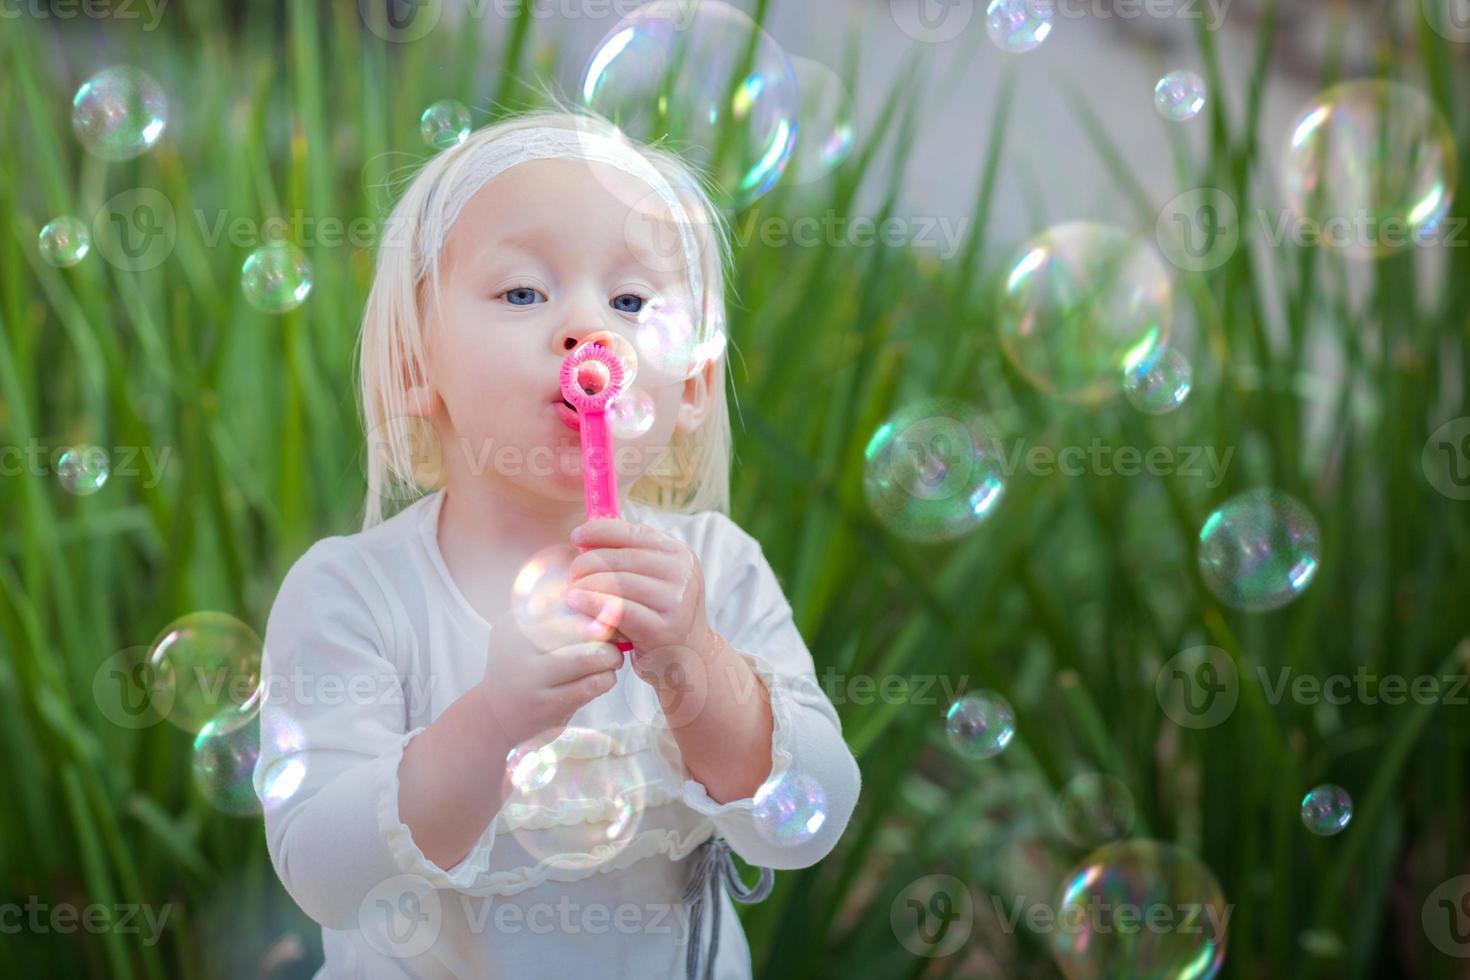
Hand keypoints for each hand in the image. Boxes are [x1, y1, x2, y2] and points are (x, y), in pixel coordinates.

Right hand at [475, 608, 624, 751]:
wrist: (497, 715)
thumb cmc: (525, 667)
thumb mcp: (527, 633)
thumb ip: (558, 613)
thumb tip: (604, 600)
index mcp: (515, 622)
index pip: (567, 603)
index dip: (596, 608)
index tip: (610, 615)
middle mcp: (518, 647)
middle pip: (580, 627)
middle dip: (609, 631)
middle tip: (618, 638)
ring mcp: (531, 678)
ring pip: (589, 656)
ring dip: (611, 656)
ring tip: (612, 659)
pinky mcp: (547, 705)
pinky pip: (591, 685)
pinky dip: (607, 678)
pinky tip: (604, 678)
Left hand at [564, 518, 711, 687]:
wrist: (688, 659)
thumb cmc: (659, 615)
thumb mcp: (654, 580)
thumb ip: (629, 556)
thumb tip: (588, 532)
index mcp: (680, 554)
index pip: (634, 532)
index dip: (600, 531)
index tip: (575, 536)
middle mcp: (682, 574)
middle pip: (621, 558)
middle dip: (587, 563)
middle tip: (570, 574)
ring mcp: (676, 601)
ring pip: (617, 583)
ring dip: (586, 585)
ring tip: (570, 591)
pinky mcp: (663, 628)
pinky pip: (618, 609)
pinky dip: (592, 603)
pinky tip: (576, 603)